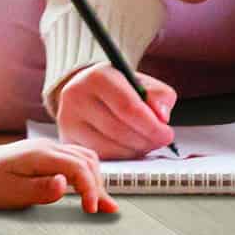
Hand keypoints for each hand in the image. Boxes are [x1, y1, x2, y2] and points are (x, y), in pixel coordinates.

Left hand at [0, 118, 115, 214]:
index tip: (91, 211)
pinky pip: (74, 161)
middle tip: (100, 211)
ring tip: (102, 205)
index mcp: (40, 156)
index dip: (90, 189)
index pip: (79, 168)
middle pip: (87, 161)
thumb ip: (39, 189)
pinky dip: (86, 175)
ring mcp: (47, 150)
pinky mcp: (46, 157)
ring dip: (95, 179)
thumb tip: (63, 184)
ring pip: (84, 158)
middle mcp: (47, 148)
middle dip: (97, 185)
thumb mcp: (9, 191)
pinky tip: (91, 192)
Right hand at [51, 60, 180, 162]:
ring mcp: (68, 120)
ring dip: (136, 151)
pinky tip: (129, 148)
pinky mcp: (67, 139)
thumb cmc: (117, 88)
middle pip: (119, 130)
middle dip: (147, 140)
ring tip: (145, 143)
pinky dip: (121, 157)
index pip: (128, 107)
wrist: (85, 91)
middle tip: (160, 141)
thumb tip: (161, 116)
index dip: (152, 125)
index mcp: (97, 77)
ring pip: (110, 147)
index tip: (167, 133)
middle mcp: (76, 96)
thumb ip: (158, 95)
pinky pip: (101, 156)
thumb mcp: (140, 82)